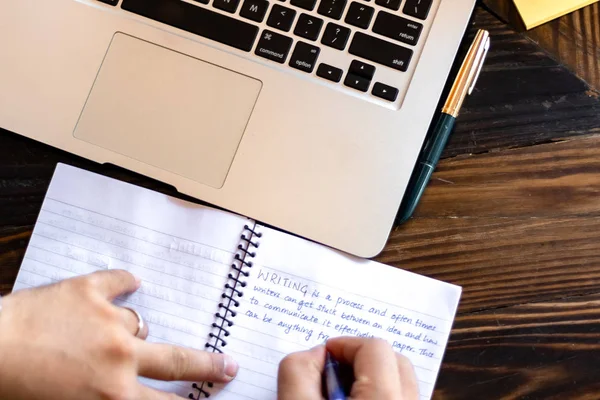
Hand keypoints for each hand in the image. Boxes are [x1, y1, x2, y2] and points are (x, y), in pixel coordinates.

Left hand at [0, 270, 237, 399]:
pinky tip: (130, 282)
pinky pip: (117, 280)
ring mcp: (106, 319)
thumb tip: (128, 393)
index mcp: (114, 394)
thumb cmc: (15, 390)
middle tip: (228, 364)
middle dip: (207, 365)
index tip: (210, 396)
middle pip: (176, 361)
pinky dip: (123, 283)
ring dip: (128, 330)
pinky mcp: (88, 290)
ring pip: (137, 322)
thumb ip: (111, 399)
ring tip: (106, 332)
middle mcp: (119, 356)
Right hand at [277, 337, 418, 399]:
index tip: (323, 357)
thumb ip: (299, 372)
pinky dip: (381, 397)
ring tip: (343, 397)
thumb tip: (317, 353)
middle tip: (333, 377)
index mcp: (384, 399)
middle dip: (363, 360)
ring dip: (374, 380)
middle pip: (396, 362)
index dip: (345, 345)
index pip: (375, 348)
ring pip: (402, 385)